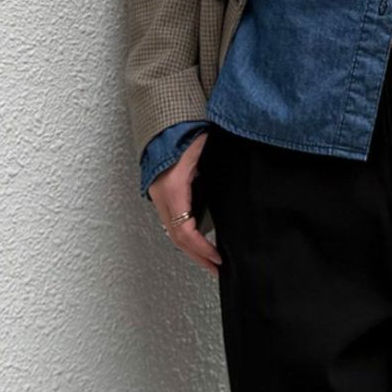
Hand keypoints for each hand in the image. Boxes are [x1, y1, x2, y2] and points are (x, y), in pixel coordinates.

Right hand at [149, 131, 220, 276]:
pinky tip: (198, 242)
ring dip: (191, 250)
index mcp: (173, 189)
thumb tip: (231, 187)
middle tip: (216, 269)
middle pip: (178, 239)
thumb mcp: (202, 150)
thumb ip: (212, 170)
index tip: (218, 258)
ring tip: (208, 261)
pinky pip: (172, 223)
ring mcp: (160, 197)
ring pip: (173, 233)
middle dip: (198, 256)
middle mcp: (162, 197)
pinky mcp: (162, 195)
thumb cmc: (182, 131)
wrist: (163, 121)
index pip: (185, 231)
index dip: (202, 248)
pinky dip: (186, 237)